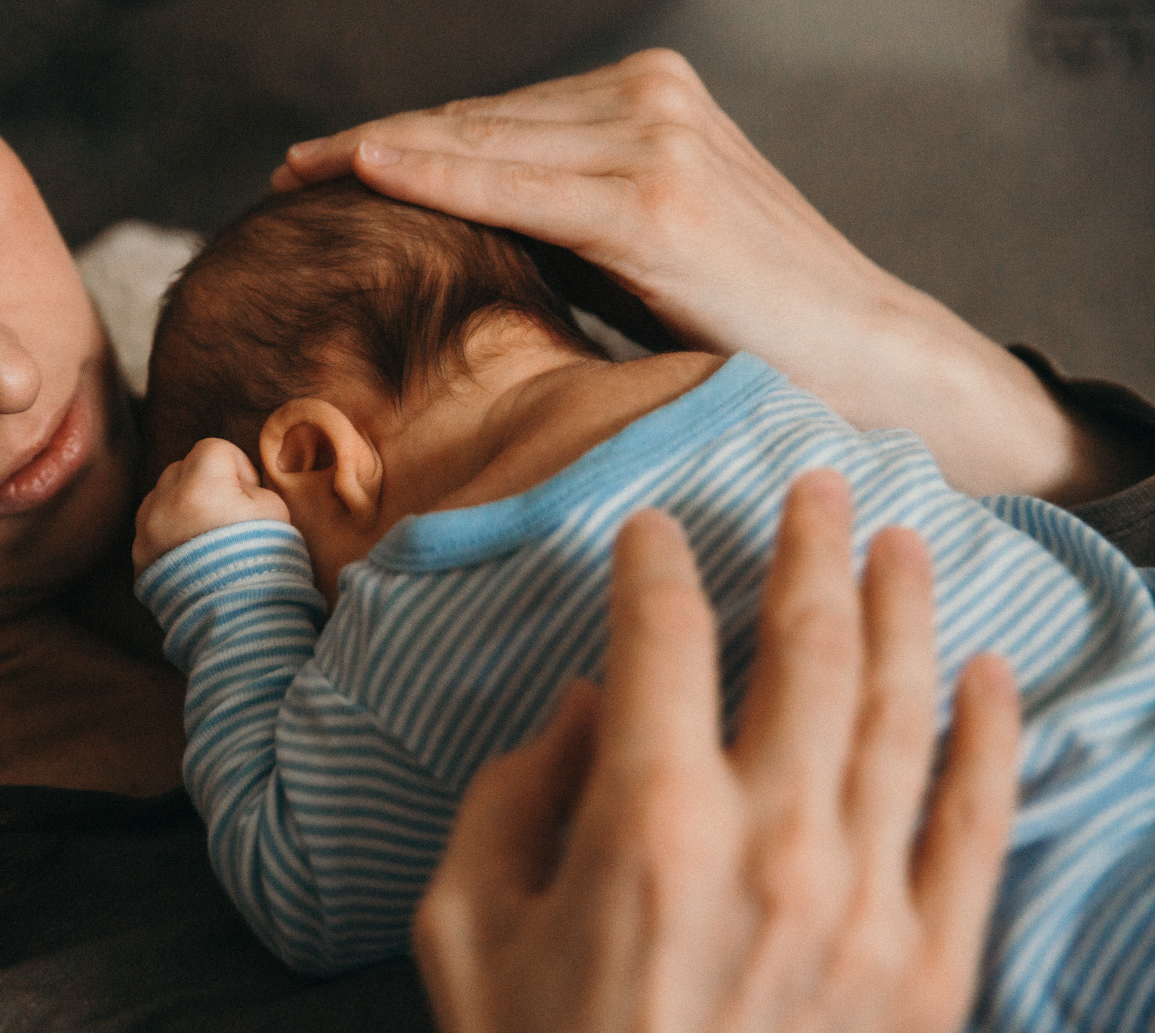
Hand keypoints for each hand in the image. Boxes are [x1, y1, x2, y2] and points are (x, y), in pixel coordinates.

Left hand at [132, 438, 289, 571]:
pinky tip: (192, 556)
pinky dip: (169, 534)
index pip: (214, 448)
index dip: (238, 468)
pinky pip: (150, 529)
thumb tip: (235, 485)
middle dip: (204, 483)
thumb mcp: (276, 511)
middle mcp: (164, 501)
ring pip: (160, 497)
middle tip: (227, 515)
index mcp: (200, 484)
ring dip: (181, 506)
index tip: (249, 496)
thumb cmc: (264, 561)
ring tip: (207, 537)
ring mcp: (146, 531)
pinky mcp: (139, 558)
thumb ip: (250, 487)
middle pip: (180, 468)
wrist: (237, 620)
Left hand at [275, 50, 1142, 504]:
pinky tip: (368, 169)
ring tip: (305, 176)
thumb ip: (564, 222)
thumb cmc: (748, 322)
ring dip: (384, 154)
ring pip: (482, 142)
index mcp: (645, 103)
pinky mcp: (655, 198)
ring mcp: (652, 140)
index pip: (494, 119)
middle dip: (375, 144)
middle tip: (290, 170)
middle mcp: (647, 100)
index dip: (403, 138)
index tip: (324, 162)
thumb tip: (466, 237)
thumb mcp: (641, 252)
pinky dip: (437, 174)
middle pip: (475, 121)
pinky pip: (516, 183)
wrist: (863, 354)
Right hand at [413, 470, 1021, 1032]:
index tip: (652, 532)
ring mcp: (866, 902)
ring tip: (903, 540)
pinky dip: (988, 738)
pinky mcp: (929, 967)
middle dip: (810, 547)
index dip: (654, 566)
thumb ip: (513, 796)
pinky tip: (987, 671)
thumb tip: (586, 708)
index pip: (662, 638)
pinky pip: (974, 824)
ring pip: (901, 711)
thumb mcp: (466, 928)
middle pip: (806, 646)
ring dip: (903, 608)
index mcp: (648, 823)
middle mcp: (773, 840)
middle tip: (817, 486)